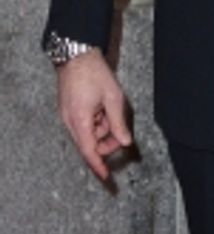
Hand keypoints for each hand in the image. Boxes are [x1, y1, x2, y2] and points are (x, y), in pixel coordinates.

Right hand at [57, 51, 132, 184]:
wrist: (76, 55)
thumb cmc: (94, 74)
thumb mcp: (113, 98)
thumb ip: (118, 123)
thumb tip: (125, 142)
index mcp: (79, 121)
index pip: (89, 151)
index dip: (98, 166)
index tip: (106, 178)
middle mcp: (70, 122)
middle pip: (90, 144)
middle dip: (107, 142)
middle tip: (121, 132)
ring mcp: (68, 116)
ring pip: (88, 134)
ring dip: (102, 129)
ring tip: (110, 110)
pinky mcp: (69, 110)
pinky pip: (84, 124)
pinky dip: (96, 122)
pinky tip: (102, 108)